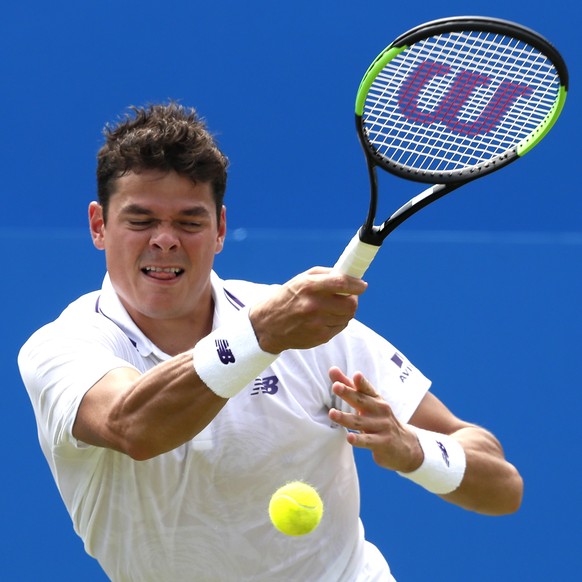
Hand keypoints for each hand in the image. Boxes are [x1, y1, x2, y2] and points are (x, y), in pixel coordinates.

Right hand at [249, 268, 366, 352]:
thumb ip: (325, 275)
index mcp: (309, 286)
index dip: (356, 285)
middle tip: (347, 298)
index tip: (361, 285)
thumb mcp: (301, 279)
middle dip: (352, 300)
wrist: (267, 325)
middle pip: (351, 304)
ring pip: (347, 317)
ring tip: (332, 308)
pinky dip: (337, 322)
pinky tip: (324, 319)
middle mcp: (314, 305)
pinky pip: (339, 328)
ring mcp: (317, 323)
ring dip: (345, 311)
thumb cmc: (287, 298)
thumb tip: (350, 276)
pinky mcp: (319, 337)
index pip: (342, 283)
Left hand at [328, 367, 423, 472]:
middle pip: (361, 401)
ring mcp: (382, 426)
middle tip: (336, 387)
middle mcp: (380, 410)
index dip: (361, 382)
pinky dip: (359, 439)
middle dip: (348, 393)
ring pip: (360, 422)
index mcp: (375, 399)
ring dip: (345, 417)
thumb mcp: (367, 402)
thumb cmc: (379, 419)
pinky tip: (349, 437)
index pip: (367, 389)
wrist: (406, 445)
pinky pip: (368, 441)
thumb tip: (332, 369)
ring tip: (332, 413)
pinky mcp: (382, 443)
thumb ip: (349, 386)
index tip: (356, 375)